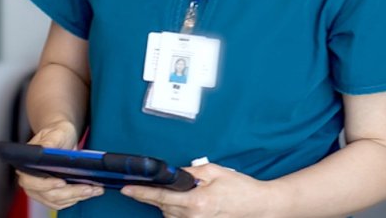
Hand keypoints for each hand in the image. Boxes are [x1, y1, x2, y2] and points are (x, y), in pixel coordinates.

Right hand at [15, 120, 103, 209]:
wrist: (62, 137)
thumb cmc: (57, 133)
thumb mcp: (55, 133)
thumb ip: (50, 142)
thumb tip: (46, 149)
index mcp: (27, 166)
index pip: (31, 182)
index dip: (46, 185)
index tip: (61, 182)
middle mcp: (32, 181)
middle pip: (49, 194)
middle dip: (70, 193)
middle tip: (87, 188)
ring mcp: (42, 190)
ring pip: (58, 201)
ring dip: (77, 197)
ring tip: (94, 189)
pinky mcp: (53, 194)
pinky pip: (63, 202)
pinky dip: (77, 198)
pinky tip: (90, 192)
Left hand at [121, 163, 272, 216]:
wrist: (258, 206)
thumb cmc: (240, 188)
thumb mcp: (215, 171)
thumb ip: (191, 171)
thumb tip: (174, 172)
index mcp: (197, 202)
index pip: (161, 196)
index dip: (141, 193)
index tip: (127, 189)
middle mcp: (194, 217)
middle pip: (162, 207)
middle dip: (151, 196)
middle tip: (140, 188)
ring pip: (169, 215)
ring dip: (166, 204)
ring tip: (179, 192)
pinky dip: (176, 211)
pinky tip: (185, 202)